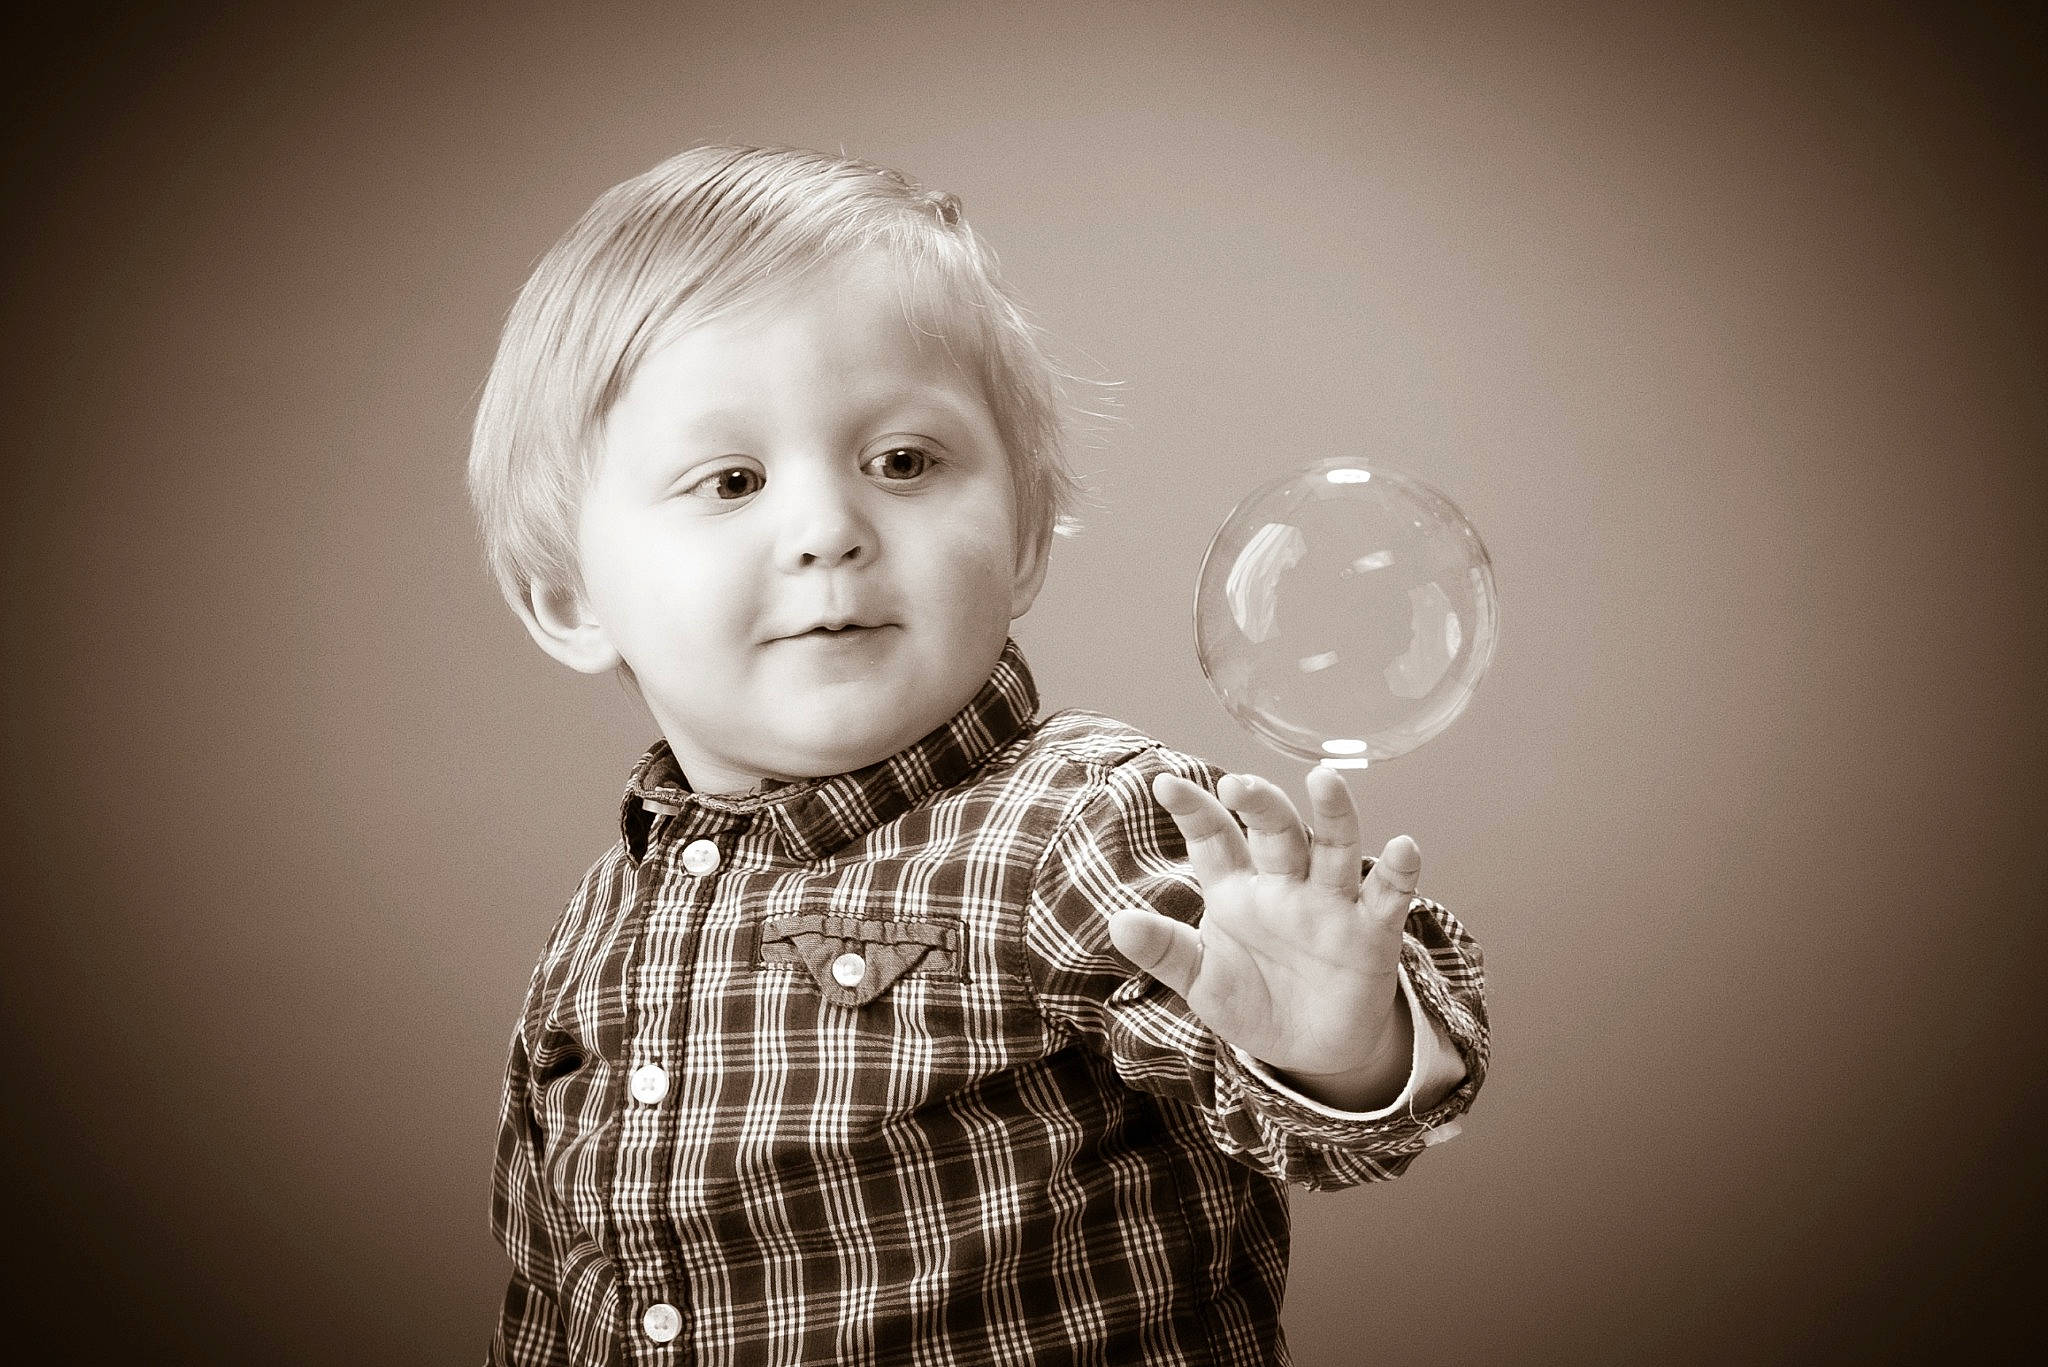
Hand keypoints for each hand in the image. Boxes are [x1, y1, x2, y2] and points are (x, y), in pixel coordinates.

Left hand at [1108, 767, 1423, 1093]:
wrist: (1310, 1052)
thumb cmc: (1252, 1001)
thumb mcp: (1201, 981)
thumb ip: (1165, 951)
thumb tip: (1117, 923)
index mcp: (1236, 888)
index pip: (1213, 838)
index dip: (1193, 810)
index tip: (1165, 783)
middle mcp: (1284, 883)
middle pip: (1276, 830)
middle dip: (1260, 804)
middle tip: (1237, 784)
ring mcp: (1331, 902)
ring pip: (1334, 846)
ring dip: (1333, 814)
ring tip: (1325, 780)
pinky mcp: (1373, 932)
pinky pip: (1388, 895)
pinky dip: (1398, 871)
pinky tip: (1401, 848)